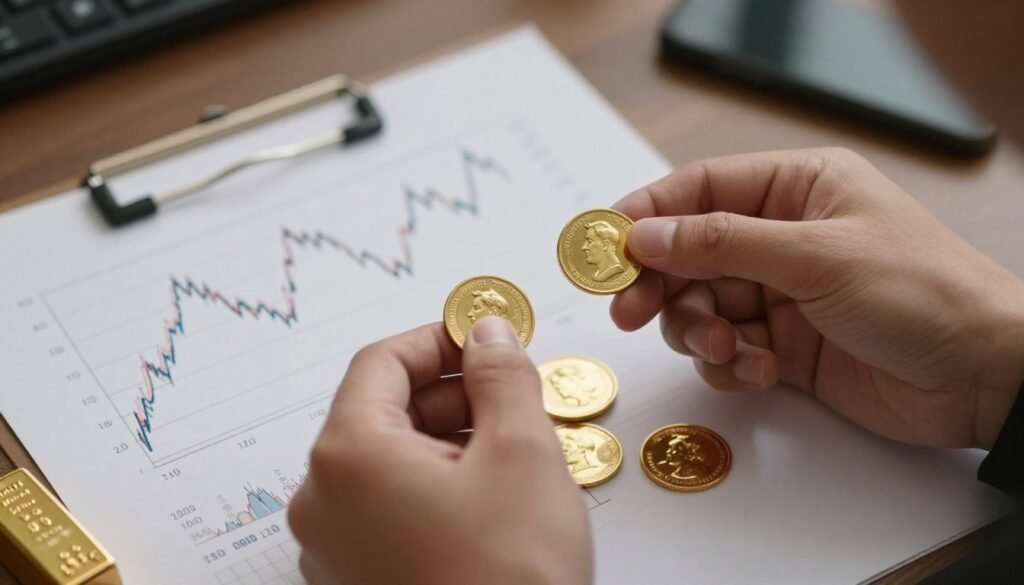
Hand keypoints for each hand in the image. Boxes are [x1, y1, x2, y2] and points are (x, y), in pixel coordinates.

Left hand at [288, 318, 590, 584]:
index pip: (382, 362)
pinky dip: (434, 484)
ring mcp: (335, 548)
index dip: (439, 339)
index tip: (483, 335)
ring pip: (389, 462)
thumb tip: (488, 333)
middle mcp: (323, 501)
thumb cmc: (508, 579)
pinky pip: (389, 507)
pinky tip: (488, 493)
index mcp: (347, 456)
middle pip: (382, 411)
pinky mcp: (359, 580)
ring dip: (447, 438)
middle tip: (511, 387)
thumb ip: (502, 375)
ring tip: (512, 444)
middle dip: (451, 392)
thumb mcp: (522, 452)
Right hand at [611, 148, 1023, 448]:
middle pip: (689, 253)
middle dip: (662, 285)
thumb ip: (721, 243)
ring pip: (702, 305)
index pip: (701, 189)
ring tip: (725, 350)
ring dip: (700, 331)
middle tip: (631, 312)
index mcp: (797, 188)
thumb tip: (645, 234)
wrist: (984, 378)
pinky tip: (761, 371)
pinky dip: (730, 363)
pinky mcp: (785, 344)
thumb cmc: (921, 293)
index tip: (607, 248)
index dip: (648, 215)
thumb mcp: (814, 256)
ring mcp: (782, 293)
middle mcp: (783, 237)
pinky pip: (727, 349)